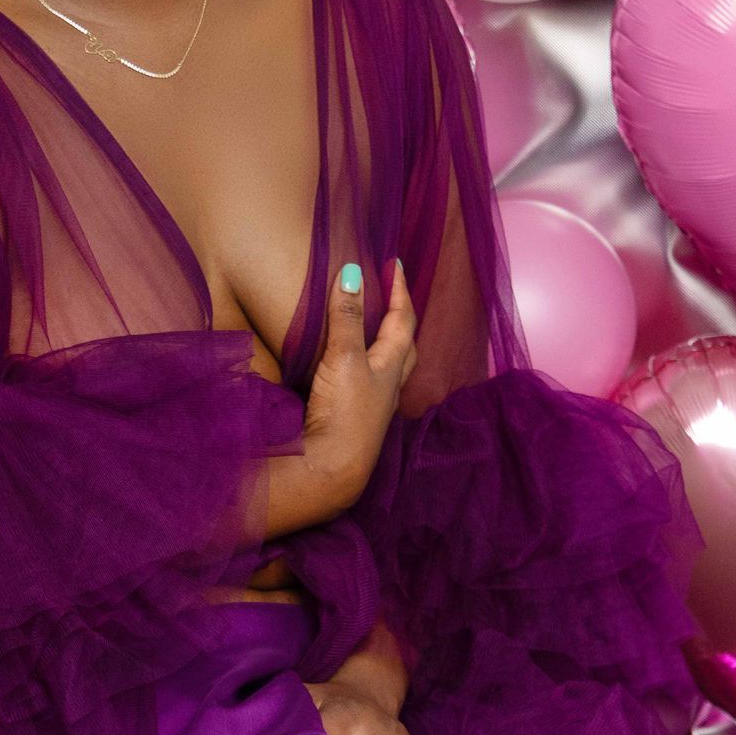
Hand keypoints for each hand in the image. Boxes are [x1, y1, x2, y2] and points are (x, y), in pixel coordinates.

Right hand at [303, 258, 417, 510]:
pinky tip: (350, 368)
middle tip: (392, 294)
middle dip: (401, 317)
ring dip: (384, 343)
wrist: (331, 469)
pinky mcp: (354, 420)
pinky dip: (363, 365)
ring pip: (387, 366)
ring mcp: (373, 405)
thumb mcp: (344, 357)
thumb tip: (352, 272)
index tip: (394, 264)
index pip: (403, 319)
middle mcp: (388, 385)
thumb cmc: (344, 413)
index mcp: (392, 365)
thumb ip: (347, 317)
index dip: (399, 290)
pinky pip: (366, 382)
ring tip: (373, 326)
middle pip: (404, 344)